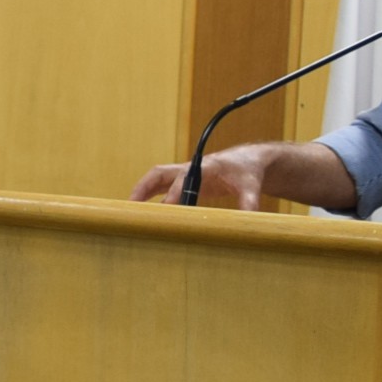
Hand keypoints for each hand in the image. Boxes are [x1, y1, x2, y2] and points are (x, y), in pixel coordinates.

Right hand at [130, 147, 269, 209]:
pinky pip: (160, 187)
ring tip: (128, 210)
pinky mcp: (183, 182)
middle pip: (160, 173)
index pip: (184, 177)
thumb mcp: (252, 186)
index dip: (174, 192)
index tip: (165, 208)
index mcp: (206, 166)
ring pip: (155, 179)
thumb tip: (248, 220)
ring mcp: (184, 174)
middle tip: (132, 206)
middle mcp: (190, 168)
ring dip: (141, 192)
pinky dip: (148, 197)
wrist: (246, 161)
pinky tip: (141, 212)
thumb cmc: (247, 172)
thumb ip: (249, 202)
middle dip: (144, 187)